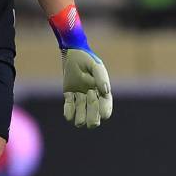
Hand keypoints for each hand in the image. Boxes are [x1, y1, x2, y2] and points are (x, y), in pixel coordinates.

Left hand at [50, 4, 111, 127]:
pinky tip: (68, 116)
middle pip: (94, 111)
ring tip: (79, 122)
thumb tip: (106, 91)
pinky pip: (69, 106)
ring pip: (81, 111)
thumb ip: (101, 76)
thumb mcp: (95, 65)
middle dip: (93, 118)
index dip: (105, 110)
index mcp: (101, 88)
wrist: (72, 52)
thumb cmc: (86, 58)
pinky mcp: (69, 94)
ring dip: (81, 118)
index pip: (106, 103)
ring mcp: (80, 95)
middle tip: (92, 123)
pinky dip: (69, 112)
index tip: (105, 116)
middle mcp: (92, 93)